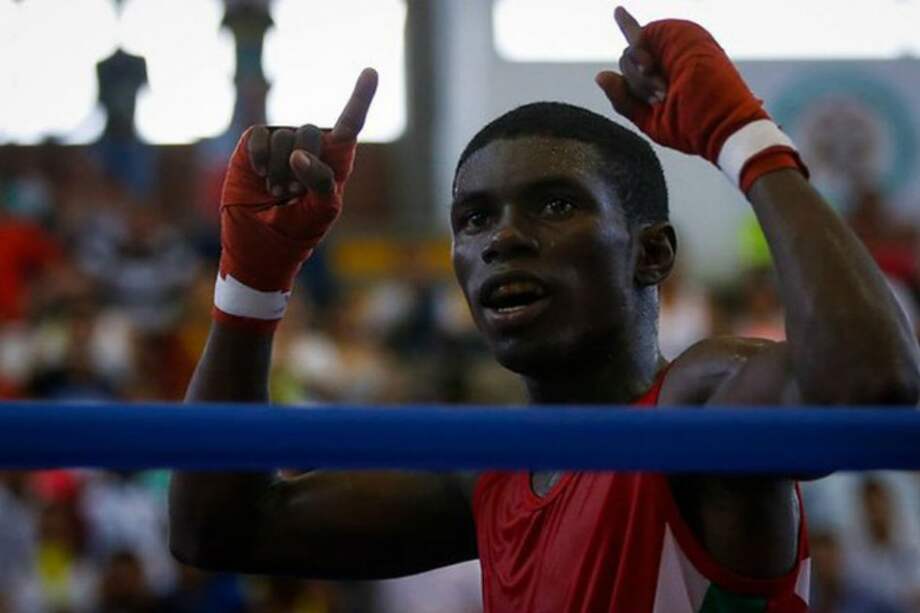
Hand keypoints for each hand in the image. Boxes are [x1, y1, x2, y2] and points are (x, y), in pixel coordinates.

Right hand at [214, 68, 376, 328]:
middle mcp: (309, 146)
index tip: (371, 71)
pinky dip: (259, 156)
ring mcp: (281, 143)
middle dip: (300, 164)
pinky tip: (260, 174)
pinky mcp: (255, 144)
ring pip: (282, 136)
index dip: (360, 97)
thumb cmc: (300, 228)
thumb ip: (321, 181)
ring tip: (277, 192)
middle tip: (291, 192)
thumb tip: (299, 154)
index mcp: (335, 159)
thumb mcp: (323, 210)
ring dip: (279, 169)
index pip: (349, 123)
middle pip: (308, 131)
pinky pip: (259, 135)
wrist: (262, 242)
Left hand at [595, 8, 804, 190]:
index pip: (639, 53)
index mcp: (666, 73)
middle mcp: (669, 56)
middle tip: (660, 98)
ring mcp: (673, 43)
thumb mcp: (648, 119)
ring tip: (663, 91)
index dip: (629, 29)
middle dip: (636, 86)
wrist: (718, 119)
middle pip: (627, 63)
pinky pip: (637, 36)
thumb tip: (600, 75)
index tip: (619, 11)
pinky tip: (650, 65)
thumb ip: (623, 99)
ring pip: (629, 54)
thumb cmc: (689, 125)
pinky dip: (639, 56)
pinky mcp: (676, 33)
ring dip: (640, 79)